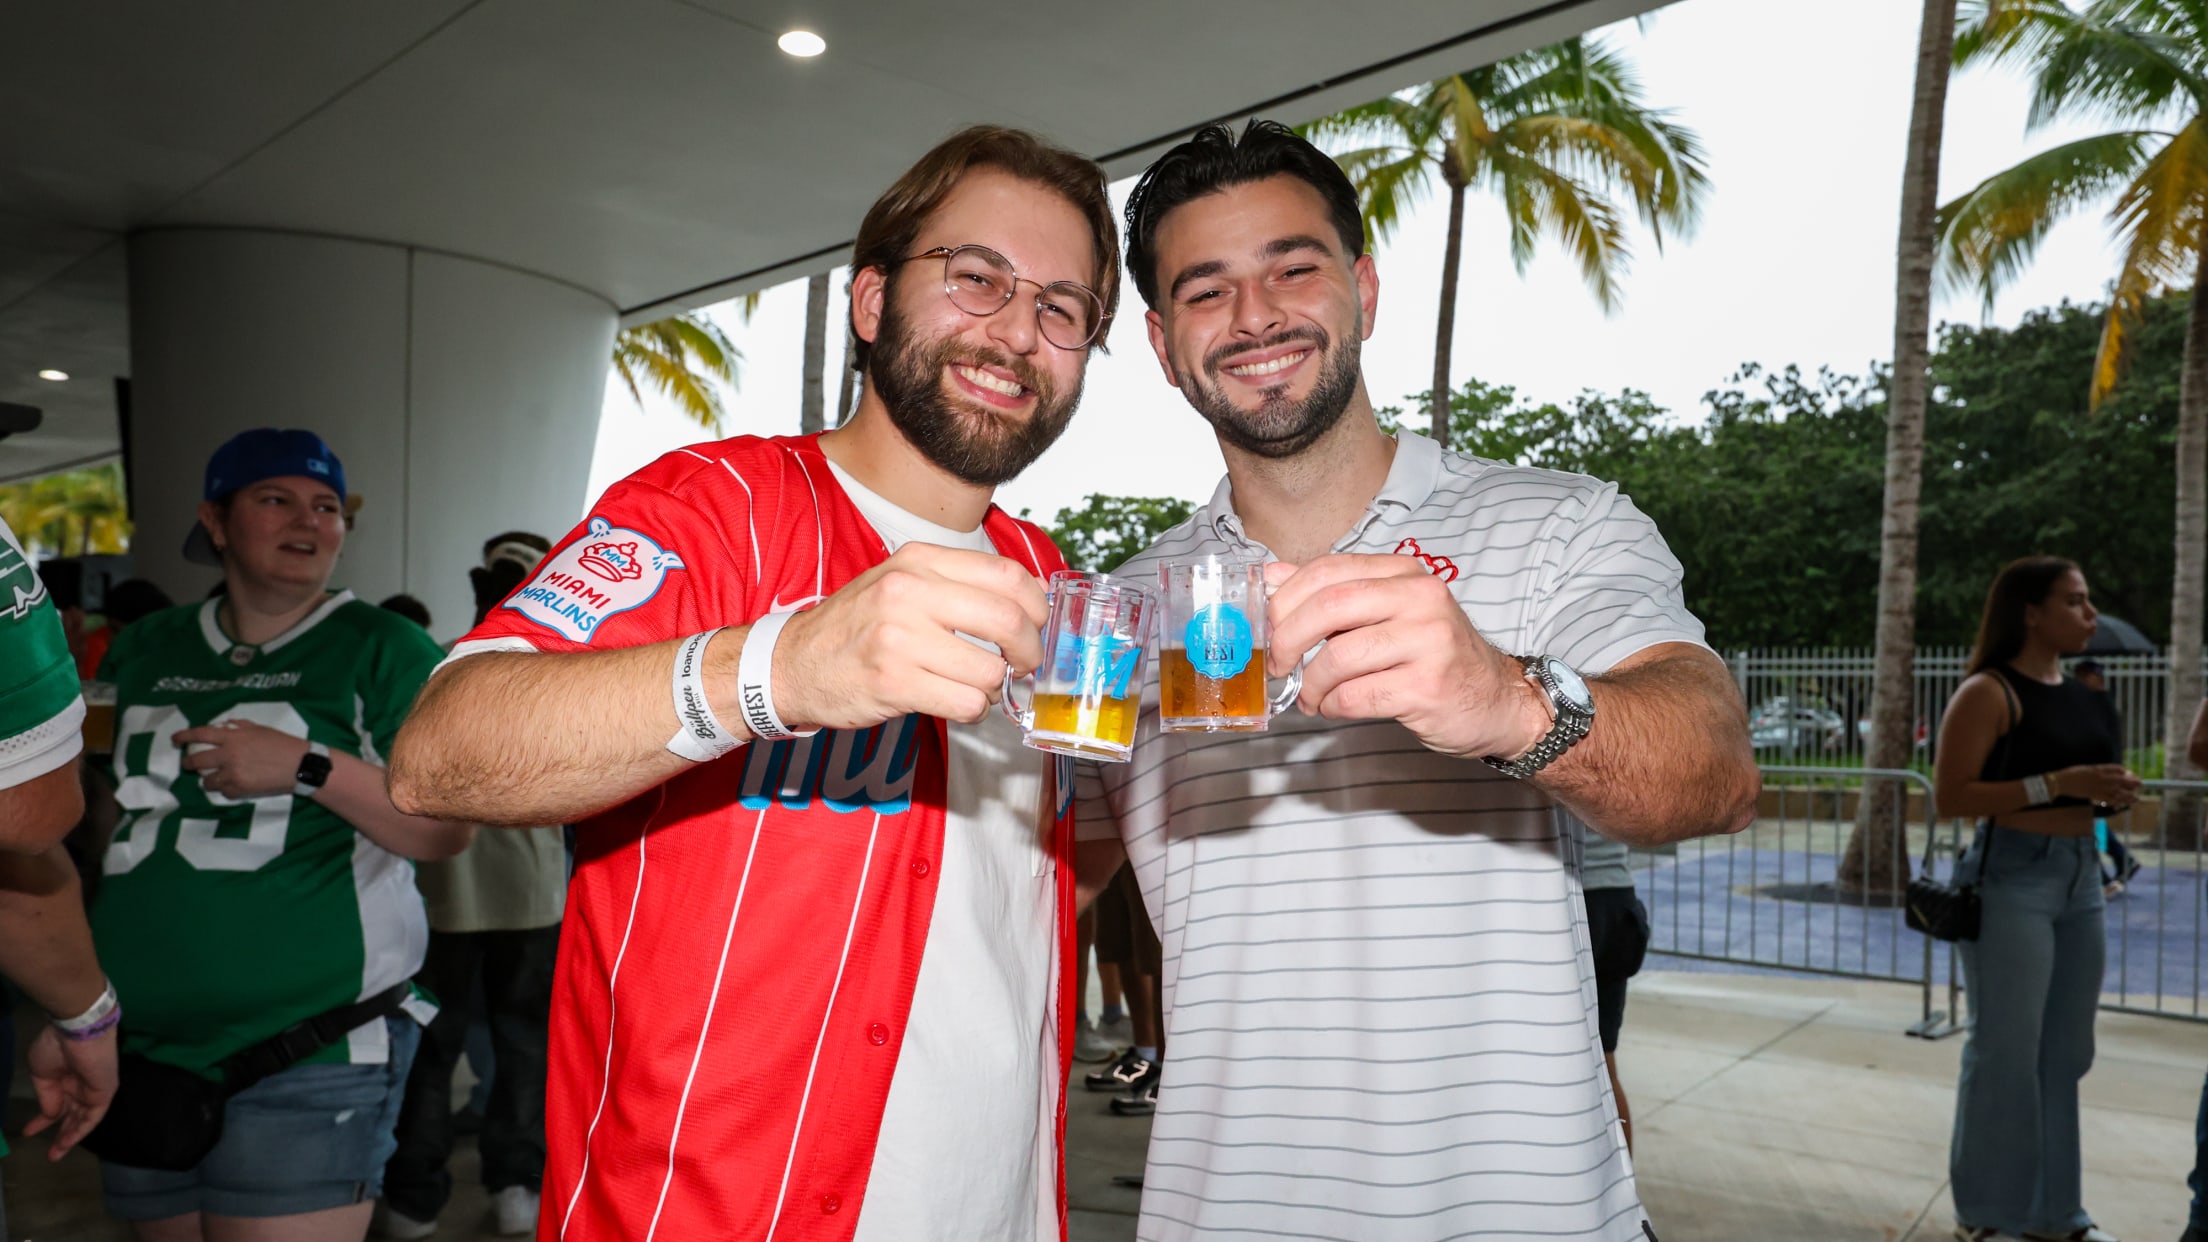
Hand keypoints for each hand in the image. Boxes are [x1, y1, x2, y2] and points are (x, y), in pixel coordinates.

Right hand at [24, 1023, 116, 1159]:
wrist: (76, 1030)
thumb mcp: (42, 1074)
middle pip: (73, 1114)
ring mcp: (95, 1089)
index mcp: (66, 1078)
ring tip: (56, 1153)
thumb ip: (47, 1097)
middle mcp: (81, 1085)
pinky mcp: (105, 1091)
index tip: (29, 1132)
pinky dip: (81, 1130)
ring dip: (70, 1137)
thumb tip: (50, 1115)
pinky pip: (93, 1116)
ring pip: (83, 1118)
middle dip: (62, 1134)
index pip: (57, 1103)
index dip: (43, 1119)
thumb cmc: (55, 1047)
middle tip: (51, 1153)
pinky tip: (67, 1142)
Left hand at [174, 720, 310, 799]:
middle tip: (188, 764)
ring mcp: (233, 774)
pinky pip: (224, 792)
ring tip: (214, 778)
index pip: (200, 734)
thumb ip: (240, 726)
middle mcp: (229, 755)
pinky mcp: (240, 790)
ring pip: (207, 781)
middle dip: (187, 764)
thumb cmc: (282, 744)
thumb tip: (225, 726)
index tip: (175, 740)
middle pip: (196, 761)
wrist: (301, 765)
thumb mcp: (260, 729)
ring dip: (208, 780)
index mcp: (233, 737)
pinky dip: (227, 789)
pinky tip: (235, 785)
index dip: (184, 736)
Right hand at [772, 544, 1049, 728]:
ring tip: (976, 686)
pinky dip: (973, 709)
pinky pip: (966, 702)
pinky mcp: (893, 682)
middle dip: (1030, 651)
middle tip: (1025, 664)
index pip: (1007, 575)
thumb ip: (961, 583)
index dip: (1037, 607)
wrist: (793, 663)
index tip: (1038, 627)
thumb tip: (1033, 596)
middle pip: (1008, 620)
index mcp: (919, 560)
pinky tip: (956, 702)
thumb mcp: (903, 583)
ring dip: (995, 687)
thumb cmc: (858, 626)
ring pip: (990, 670)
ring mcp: (899, 638)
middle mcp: (909, 592)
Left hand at [1264, 555, 1551, 760]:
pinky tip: (1333, 708)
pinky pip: (1356, 695)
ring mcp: (1429, 641)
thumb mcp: (1386, 614)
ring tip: (1311, 696)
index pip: (1328, 570)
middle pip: (1329, 605)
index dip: (1285, 599)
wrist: (1496, 702)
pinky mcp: (1428, 686)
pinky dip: (1332, 705)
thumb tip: (1270, 578)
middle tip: (1278, 665)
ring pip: (1339, 656)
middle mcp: (1420, 599)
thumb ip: (1332, 595)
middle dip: (1288, 638)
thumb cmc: (1432, 658)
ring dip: (1312, 683)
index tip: (1267, 628)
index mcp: (1404, 574)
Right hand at [2055, 764, 2140, 807]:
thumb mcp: (2087, 768)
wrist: (2061, 782)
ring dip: (2128, 795)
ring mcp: (2099, 787)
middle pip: (2122, 780)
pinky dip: (2117, 802)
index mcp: (2099, 769)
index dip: (2126, 772)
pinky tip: (2122, 804)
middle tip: (2140, 785)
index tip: (2131, 774)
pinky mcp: (2095, 795)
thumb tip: (2111, 772)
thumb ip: (2099, 770)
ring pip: (2118, 791)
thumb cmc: (2072, 774)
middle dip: (2132, 782)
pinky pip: (2109, 799)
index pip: (2118, 769)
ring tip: (2136, 798)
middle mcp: (2102, 777)